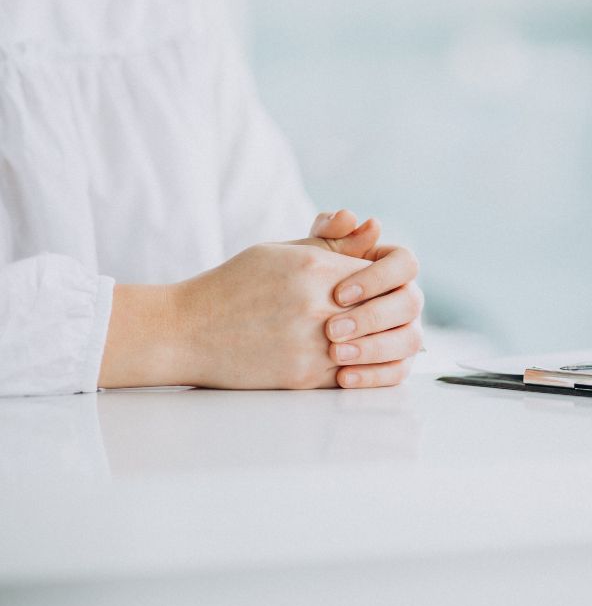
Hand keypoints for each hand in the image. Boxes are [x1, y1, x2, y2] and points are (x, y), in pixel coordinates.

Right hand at [101, 243, 370, 388]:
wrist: (187, 331)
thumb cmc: (234, 286)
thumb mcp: (281, 251)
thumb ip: (332, 242)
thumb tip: (374, 227)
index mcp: (314, 267)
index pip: (384, 271)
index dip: (388, 280)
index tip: (379, 285)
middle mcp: (318, 306)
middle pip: (386, 310)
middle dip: (389, 312)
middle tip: (385, 314)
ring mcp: (314, 345)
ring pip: (376, 345)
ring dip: (379, 342)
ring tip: (372, 336)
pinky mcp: (305, 377)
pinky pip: (354, 373)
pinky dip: (361, 366)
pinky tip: (354, 358)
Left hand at [304, 209, 423, 386]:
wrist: (270, 321)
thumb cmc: (292, 281)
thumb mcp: (305, 254)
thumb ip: (328, 235)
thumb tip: (351, 218)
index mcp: (390, 267)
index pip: (406, 264)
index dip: (378, 278)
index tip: (339, 293)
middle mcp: (403, 298)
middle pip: (411, 304)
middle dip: (372, 317)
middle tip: (332, 329)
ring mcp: (403, 331)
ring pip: (409, 340)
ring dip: (374, 348)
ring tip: (335, 354)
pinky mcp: (393, 363)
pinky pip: (397, 373)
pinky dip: (373, 376)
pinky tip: (343, 378)